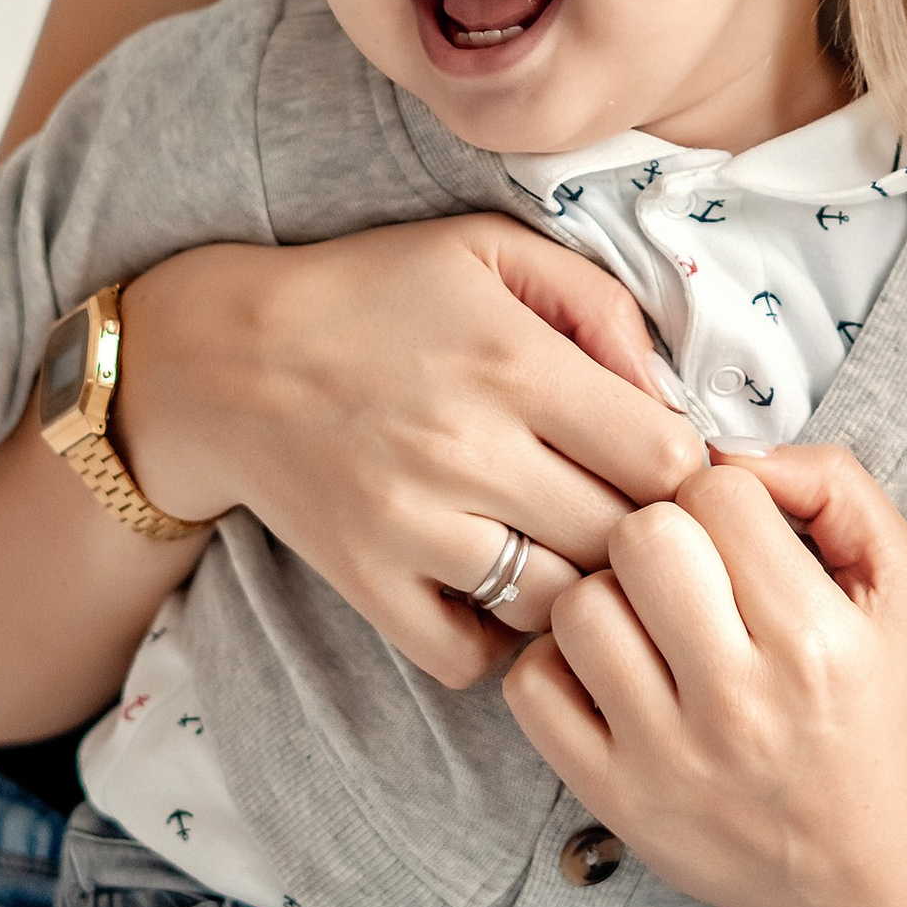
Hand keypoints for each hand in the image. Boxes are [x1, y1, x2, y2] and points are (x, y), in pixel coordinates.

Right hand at [114, 217, 704, 691]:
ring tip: (562, 546)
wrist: (224, 354)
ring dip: (576, 586)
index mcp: (514, 365)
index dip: (682, 466)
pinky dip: (494, 639)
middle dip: (641, 529)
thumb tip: (670, 386)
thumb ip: (597, 302)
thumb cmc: (374, 291)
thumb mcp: (490, 249)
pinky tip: (494, 588)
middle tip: (622, 508)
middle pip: (621, 540)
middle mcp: (469, 451)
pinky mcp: (366, 580)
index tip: (662, 457)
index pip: (664, 458)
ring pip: (556, 605)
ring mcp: (413, 525)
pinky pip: (466, 657)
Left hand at [503, 444, 906, 906]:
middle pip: (641, 537)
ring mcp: (665, 755)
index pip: (719, 495)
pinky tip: (609, 668)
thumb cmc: (877, 710)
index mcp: (816, 640)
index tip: (738, 531)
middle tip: (687, 568)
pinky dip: (558, 663)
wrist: (860, 868)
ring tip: (649, 619)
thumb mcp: (904, 587)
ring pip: (580, 606)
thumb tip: (737, 449)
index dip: (724, 494)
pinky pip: (533, 686)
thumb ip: (838, 488)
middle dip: (660, 531)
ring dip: (608, 596)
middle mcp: (738, 701)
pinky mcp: (612, 796)